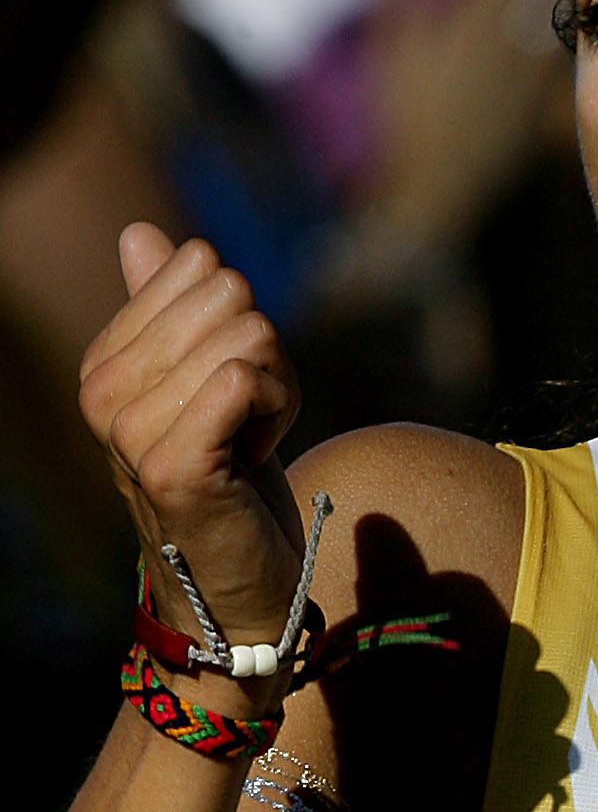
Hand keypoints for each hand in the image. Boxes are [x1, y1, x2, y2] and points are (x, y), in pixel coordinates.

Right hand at [78, 223, 305, 649]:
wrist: (240, 578)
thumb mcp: (202, 379)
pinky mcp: (173, 466)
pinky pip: (245, 380)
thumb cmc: (231, 472)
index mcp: (107, 359)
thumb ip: (167, 307)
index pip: (201, 266)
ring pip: (250, 338)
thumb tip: (142, 233)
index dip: (241, 323)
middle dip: (268, 354)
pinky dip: (278, 412)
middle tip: (248, 417)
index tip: (229, 385)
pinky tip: (254, 455)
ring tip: (250, 440)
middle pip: (232, 297)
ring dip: (279, 390)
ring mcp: (131, 431)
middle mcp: (104, 390)